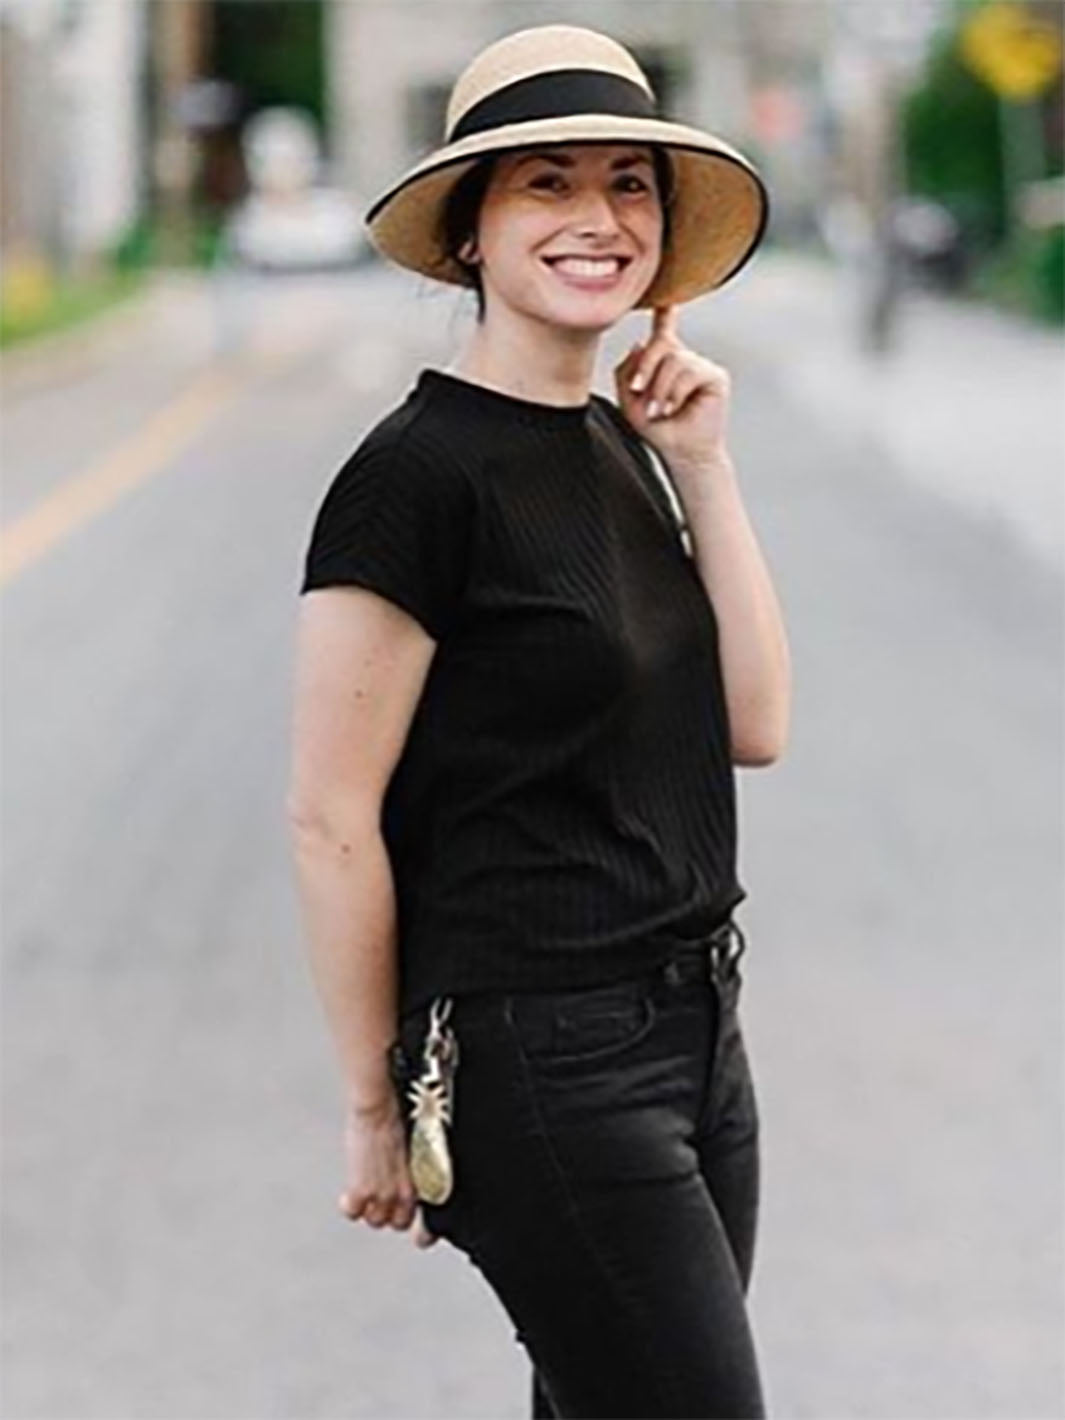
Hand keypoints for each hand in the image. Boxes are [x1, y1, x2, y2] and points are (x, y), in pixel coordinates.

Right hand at [336, 1099, 439, 1248]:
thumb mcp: (422, 1145)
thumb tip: (416, 1177)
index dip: (421, 1228)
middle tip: (383, 1194)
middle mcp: (406, 1193)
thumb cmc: (401, 1114)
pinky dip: (350, 1204)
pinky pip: (353, 1213)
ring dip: (370, 1208)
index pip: (426, 1223)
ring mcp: (383, 1195)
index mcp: (427, 1181)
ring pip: (375, 1220)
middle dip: (391, 1211)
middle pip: (397, 1223)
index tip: (418, 1230)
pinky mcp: (360, 1192)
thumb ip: (419, 1170)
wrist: (378, 1104)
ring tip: (367, 1189)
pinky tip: (350, 1192)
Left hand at [613, 304, 732, 477]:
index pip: (664, 330)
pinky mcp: (715, 376)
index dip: (665, 311)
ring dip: (659, 388)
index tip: (664, 295)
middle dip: (645, 367)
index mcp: (665, 362)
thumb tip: (638, 344)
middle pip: (661, 343)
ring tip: (658, 410)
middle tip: (637, 391)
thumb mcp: (629, 401)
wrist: (681, 453)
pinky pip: (689, 372)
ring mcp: (701, 365)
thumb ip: (625, 372)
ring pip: (674, 360)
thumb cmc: (659, 429)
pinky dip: (674, 393)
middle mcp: (684, 359)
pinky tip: (673, 408)